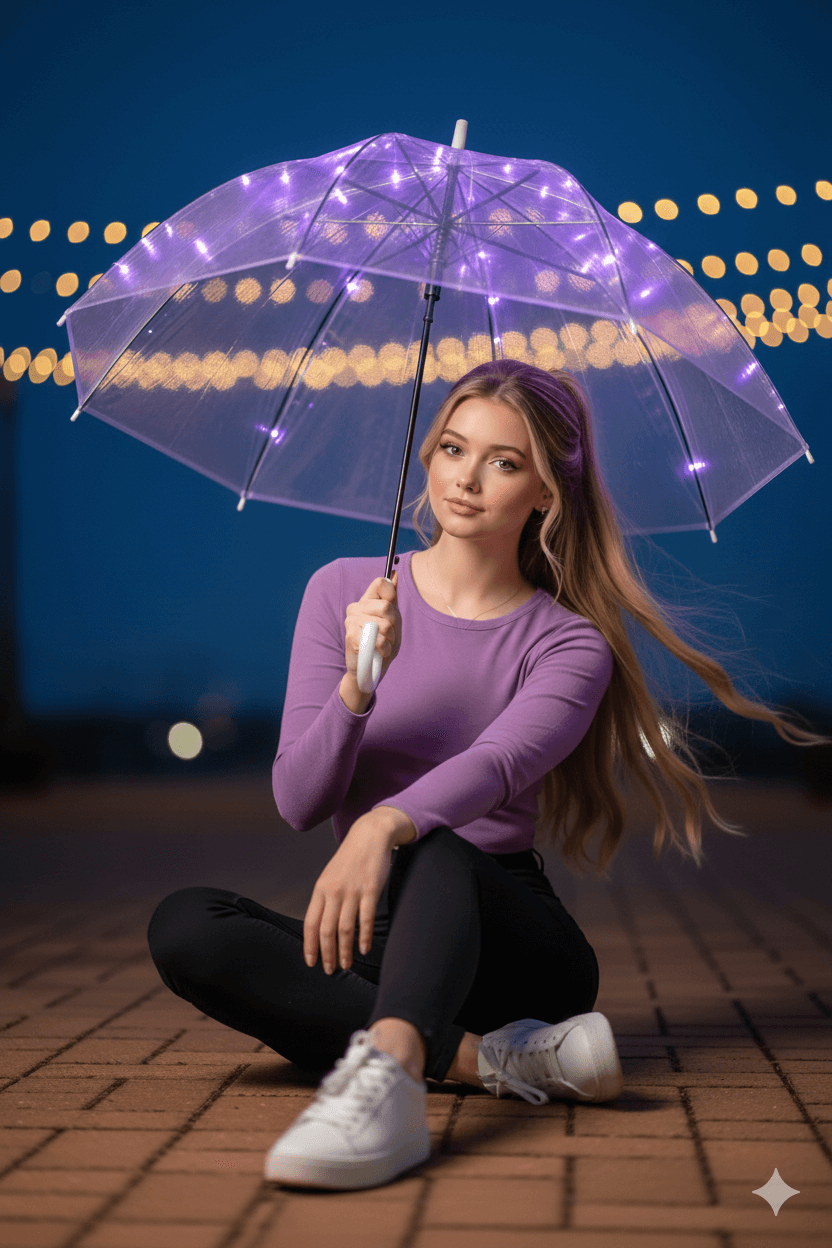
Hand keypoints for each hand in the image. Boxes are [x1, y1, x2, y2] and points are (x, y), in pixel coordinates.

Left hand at [303, 811, 398, 973]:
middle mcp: (334, 891)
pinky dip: (364, 937)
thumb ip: (324, 899)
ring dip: (345, 951)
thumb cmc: (349, 860)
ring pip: (345, 928)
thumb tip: (319, 927)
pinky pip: (366, 919)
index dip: (310, 946)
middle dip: (327, 954)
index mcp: (321, 889)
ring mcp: (353, 891)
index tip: (311, 962)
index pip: (310, 923)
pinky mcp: (371, 889)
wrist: (369, 836)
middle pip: (326, 930)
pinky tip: (364, 949)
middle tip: (330, 970)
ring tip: (346, 965)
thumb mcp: (330, 877)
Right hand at [344, 571, 400, 683]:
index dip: (391, 595)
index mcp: (365, 601)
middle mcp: (355, 608)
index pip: (381, 583)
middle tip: (388, 636)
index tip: (391, 610)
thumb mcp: (392, 621)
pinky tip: (378, 652)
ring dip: (390, 640)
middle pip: (387, 606)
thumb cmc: (383, 644)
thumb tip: (395, 574)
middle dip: (394, 625)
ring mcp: (351, 622)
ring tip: (382, 645)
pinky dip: (385, 649)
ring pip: (385, 625)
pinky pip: (379, 640)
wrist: (370, 670)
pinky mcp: (351, 637)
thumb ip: (392, 598)